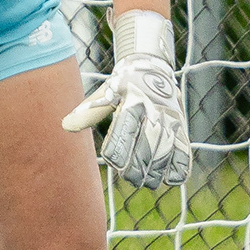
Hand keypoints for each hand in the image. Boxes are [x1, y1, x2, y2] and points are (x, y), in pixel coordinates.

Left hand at [62, 14, 193, 190]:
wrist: (152, 67)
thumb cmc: (122, 85)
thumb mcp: (105, 94)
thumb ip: (88, 112)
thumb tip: (65, 125)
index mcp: (133, 100)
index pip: (125, 129)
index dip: (119, 149)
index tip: (111, 162)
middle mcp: (154, 110)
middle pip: (147, 145)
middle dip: (137, 166)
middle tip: (128, 176)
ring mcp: (171, 119)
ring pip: (166, 151)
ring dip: (156, 171)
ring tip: (145, 181)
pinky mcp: (181, 126)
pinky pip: (184, 149)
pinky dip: (178, 167)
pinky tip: (168, 179)